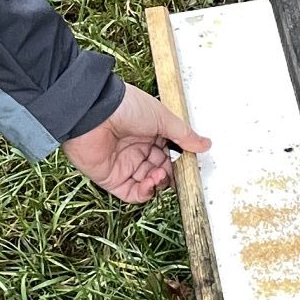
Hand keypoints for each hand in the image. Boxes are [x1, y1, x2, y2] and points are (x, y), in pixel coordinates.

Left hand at [62, 82, 208, 204]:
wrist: (94, 112)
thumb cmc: (125, 106)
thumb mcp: (163, 118)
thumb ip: (184, 136)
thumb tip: (205, 144)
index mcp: (148, 132)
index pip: (169, 153)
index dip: (180, 160)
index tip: (190, 164)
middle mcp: (136, 149)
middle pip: (160, 170)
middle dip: (172, 174)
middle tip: (179, 173)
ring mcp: (123, 164)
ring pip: (148, 183)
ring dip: (159, 182)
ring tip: (160, 174)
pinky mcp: (111, 178)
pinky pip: (132, 193)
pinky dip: (145, 193)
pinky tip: (151, 183)